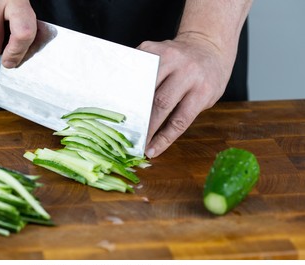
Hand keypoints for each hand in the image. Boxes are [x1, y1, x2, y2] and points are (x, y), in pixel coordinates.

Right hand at [138, 32, 235, 157]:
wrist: (208, 44)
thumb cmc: (208, 78)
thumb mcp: (207, 98)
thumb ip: (184, 112)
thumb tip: (155, 134)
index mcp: (203, 88)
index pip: (180, 120)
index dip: (163, 138)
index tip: (149, 150)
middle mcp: (187, 71)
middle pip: (160, 102)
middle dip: (146, 124)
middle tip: (135, 138)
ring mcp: (169, 56)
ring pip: (145, 84)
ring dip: (135, 103)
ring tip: (127, 117)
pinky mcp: (154, 47)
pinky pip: (137, 66)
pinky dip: (129, 80)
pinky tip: (123, 91)